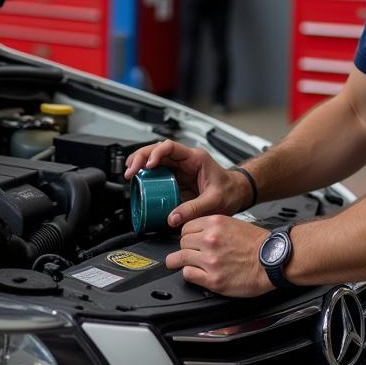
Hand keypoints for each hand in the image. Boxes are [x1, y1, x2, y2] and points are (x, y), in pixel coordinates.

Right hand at [123, 140, 252, 225]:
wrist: (237, 193)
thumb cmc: (229, 191)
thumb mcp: (213, 202)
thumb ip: (193, 210)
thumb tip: (172, 217)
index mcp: (195, 158)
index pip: (170, 147)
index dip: (156, 153)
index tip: (148, 165)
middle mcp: (185, 160)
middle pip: (157, 150)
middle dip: (141, 157)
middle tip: (130, 170)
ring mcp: (179, 169)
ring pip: (155, 159)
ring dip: (140, 163)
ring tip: (129, 173)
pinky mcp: (176, 179)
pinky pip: (158, 173)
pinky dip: (146, 175)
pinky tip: (137, 180)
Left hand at [166, 216, 271, 296]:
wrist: (272, 259)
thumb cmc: (257, 243)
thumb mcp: (233, 223)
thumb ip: (213, 227)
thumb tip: (197, 233)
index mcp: (215, 223)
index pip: (186, 227)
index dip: (187, 235)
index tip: (188, 241)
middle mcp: (210, 239)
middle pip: (182, 242)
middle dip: (185, 248)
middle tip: (189, 253)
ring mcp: (210, 260)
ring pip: (180, 258)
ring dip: (180, 262)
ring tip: (177, 264)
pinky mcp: (213, 279)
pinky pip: (188, 274)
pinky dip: (189, 274)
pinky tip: (194, 273)